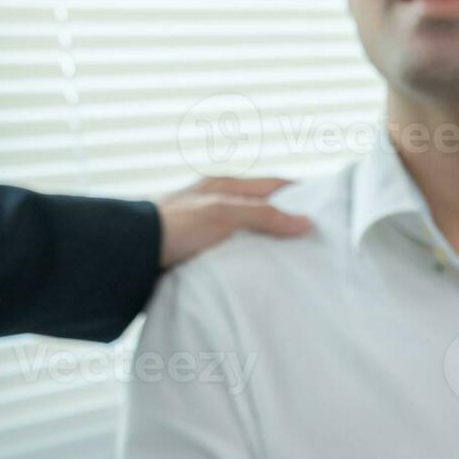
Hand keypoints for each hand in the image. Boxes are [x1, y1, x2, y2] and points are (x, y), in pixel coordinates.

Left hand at [155, 176, 311, 267]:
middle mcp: (218, 202)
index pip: (274, 184)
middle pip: (263, 208)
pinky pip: (233, 253)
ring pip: (248, 232)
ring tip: (292, 263)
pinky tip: (258, 274)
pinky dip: (248, 260)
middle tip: (315, 242)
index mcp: (225, 185)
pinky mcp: (199, 251)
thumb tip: (306, 222)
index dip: (300, 193)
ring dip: (267, 244)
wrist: (132, 253)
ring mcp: (208, 227)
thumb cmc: (175, 225)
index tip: (326, 207)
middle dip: (287, 221)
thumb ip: (264, 216)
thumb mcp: (224, 214)